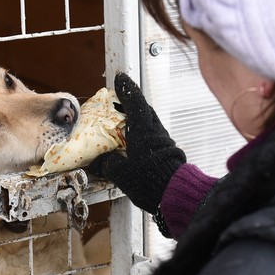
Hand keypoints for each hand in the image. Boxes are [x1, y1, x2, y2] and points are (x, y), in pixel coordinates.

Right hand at [89, 73, 185, 214]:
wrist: (176, 195)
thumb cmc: (149, 181)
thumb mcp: (122, 173)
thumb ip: (108, 164)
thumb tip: (98, 162)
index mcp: (144, 130)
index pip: (135, 102)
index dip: (127, 89)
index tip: (120, 79)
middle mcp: (155, 131)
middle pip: (144, 110)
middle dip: (131, 104)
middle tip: (118, 103)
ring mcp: (164, 141)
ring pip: (149, 123)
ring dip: (137, 120)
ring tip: (123, 126)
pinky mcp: (168, 152)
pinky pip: (152, 137)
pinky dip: (142, 135)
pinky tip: (134, 145)